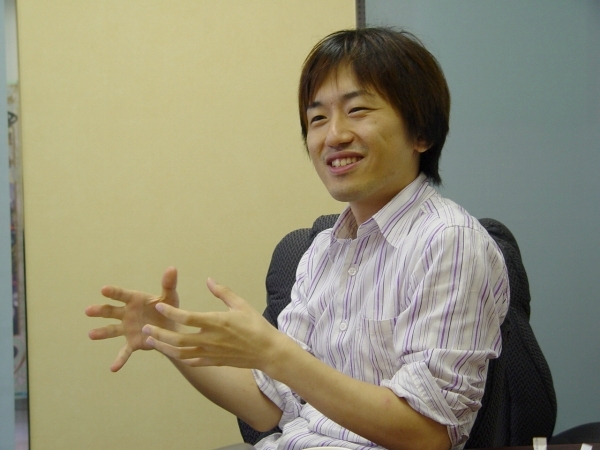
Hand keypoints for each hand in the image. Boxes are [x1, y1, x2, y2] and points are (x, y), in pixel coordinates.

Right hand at [85, 267, 179, 371]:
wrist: (174, 328)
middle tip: (88, 311)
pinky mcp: (132, 342)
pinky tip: (113, 368)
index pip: (122, 295)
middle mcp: (127, 313)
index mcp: (135, 300)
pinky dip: (119, 360)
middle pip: (111, 311)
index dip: (114, 292)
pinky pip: (124, 352)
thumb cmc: (169, 309)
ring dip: (102, 332)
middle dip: (99, 310)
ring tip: (91, 334)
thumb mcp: (170, 297)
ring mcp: (128, 328)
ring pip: (112, 330)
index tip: (104, 289)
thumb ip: (169, 284)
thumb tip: (172, 268)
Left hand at [142, 278, 284, 371]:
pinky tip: (173, 353)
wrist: (268, 352)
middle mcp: (211, 339)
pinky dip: (180, 357)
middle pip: (178, 339)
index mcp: (216, 322)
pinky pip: (193, 361)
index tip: (159, 306)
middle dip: (159, 333)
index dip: (171, 313)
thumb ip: (223, 292)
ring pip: (181, 353)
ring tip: (152, 341)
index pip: (188, 318)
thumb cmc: (256, 326)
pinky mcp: (215, 362)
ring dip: (164, 348)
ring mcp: (211, 353)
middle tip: (146, 328)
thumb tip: (209, 280)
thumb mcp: (241, 304)